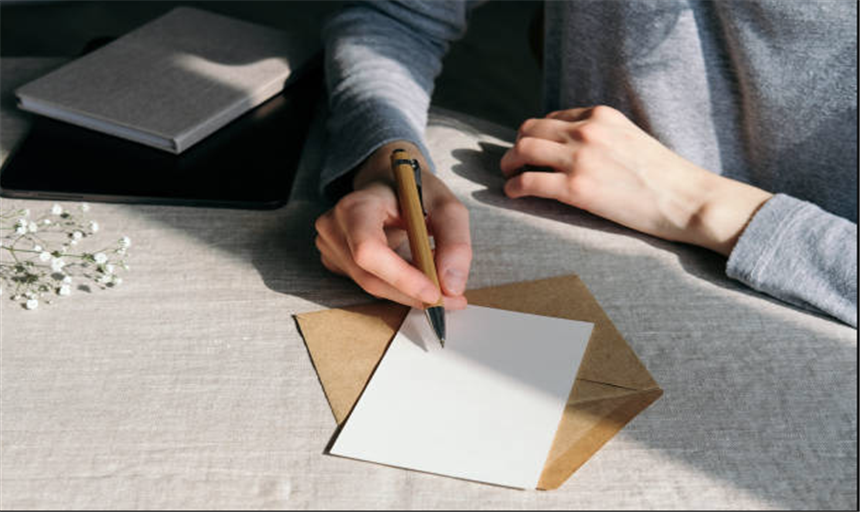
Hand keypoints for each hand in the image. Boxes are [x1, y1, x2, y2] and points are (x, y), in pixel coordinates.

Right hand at [315, 141, 471, 308]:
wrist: (389, 184)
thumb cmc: (415, 192)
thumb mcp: (446, 205)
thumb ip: (455, 242)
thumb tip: (451, 286)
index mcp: (356, 205)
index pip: (368, 250)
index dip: (400, 277)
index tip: (434, 292)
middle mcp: (335, 226)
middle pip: (370, 277)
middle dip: (412, 293)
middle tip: (451, 299)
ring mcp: (330, 245)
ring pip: (372, 286)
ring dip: (408, 292)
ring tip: (438, 280)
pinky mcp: (335, 260)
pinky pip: (369, 284)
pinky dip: (397, 287)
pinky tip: (415, 274)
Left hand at [501, 106, 772, 254]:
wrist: (687, 199)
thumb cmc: (664, 176)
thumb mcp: (630, 138)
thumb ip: (601, 136)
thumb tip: (573, 147)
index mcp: (601, 115)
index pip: (551, 118)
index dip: (536, 134)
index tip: (533, 149)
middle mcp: (587, 130)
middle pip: (530, 130)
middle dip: (516, 147)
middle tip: (512, 163)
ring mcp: (580, 158)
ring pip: (523, 152)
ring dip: (509, 164)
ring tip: (509, 176)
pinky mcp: (576, 188)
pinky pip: (528, 182)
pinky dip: (513, 187)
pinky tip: (513, 193)